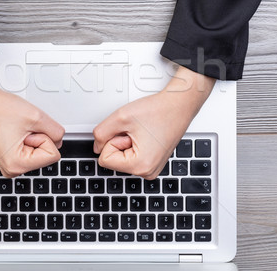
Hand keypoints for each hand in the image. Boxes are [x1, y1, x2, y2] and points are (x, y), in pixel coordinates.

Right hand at [0, 61, 64, 177]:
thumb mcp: (37, 117)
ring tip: (18, 130)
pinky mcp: (12, 157)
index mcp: (16, 165)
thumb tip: (60, 140)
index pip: (53, 155)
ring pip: (41, 152)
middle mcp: (12, 169)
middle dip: (40, 138)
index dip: (45, 138)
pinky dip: (30, 138)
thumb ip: (56, 131)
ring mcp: (11, 164)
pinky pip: (33, 149)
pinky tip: (17, 132)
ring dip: (35, 137)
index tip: (28, 131)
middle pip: (47, 155)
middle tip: (21, 129)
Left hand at [93, 66, 214, 179]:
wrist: (179, 105)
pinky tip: (145, 134)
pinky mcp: (152, 162)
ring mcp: (151, 168)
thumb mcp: (120, 117)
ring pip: (121, 157)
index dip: (112, 141)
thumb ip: (100, 134)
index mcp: (141, 166)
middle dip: (120, 141)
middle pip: (113, 159)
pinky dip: (133, 143)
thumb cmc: (159, 110)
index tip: (128, 133)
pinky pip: (130, 155)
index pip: (104, 160)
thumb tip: (97, 147)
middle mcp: (147, 172)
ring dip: (126, 142)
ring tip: (142, 132)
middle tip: (137, 131)